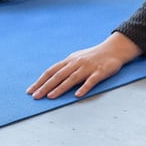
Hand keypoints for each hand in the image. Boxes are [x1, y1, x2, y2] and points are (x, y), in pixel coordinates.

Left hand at [27, 32, 141, 98]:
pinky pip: (91, 80)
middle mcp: (76, 63)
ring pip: (72, 78)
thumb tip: (51, 77)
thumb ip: (66, 67)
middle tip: (36, 96)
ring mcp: (88, 67)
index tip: (30, 90)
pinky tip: (77, 95)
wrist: (115, 48)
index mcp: (69, 60)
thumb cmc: (94, 55)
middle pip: (58, 76)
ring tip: (50, 96)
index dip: (40, 81)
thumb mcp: (77, 58)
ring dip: (60, 88)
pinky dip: (84, 87)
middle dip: (46, 86)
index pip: (51, 71)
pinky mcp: (100, 72)